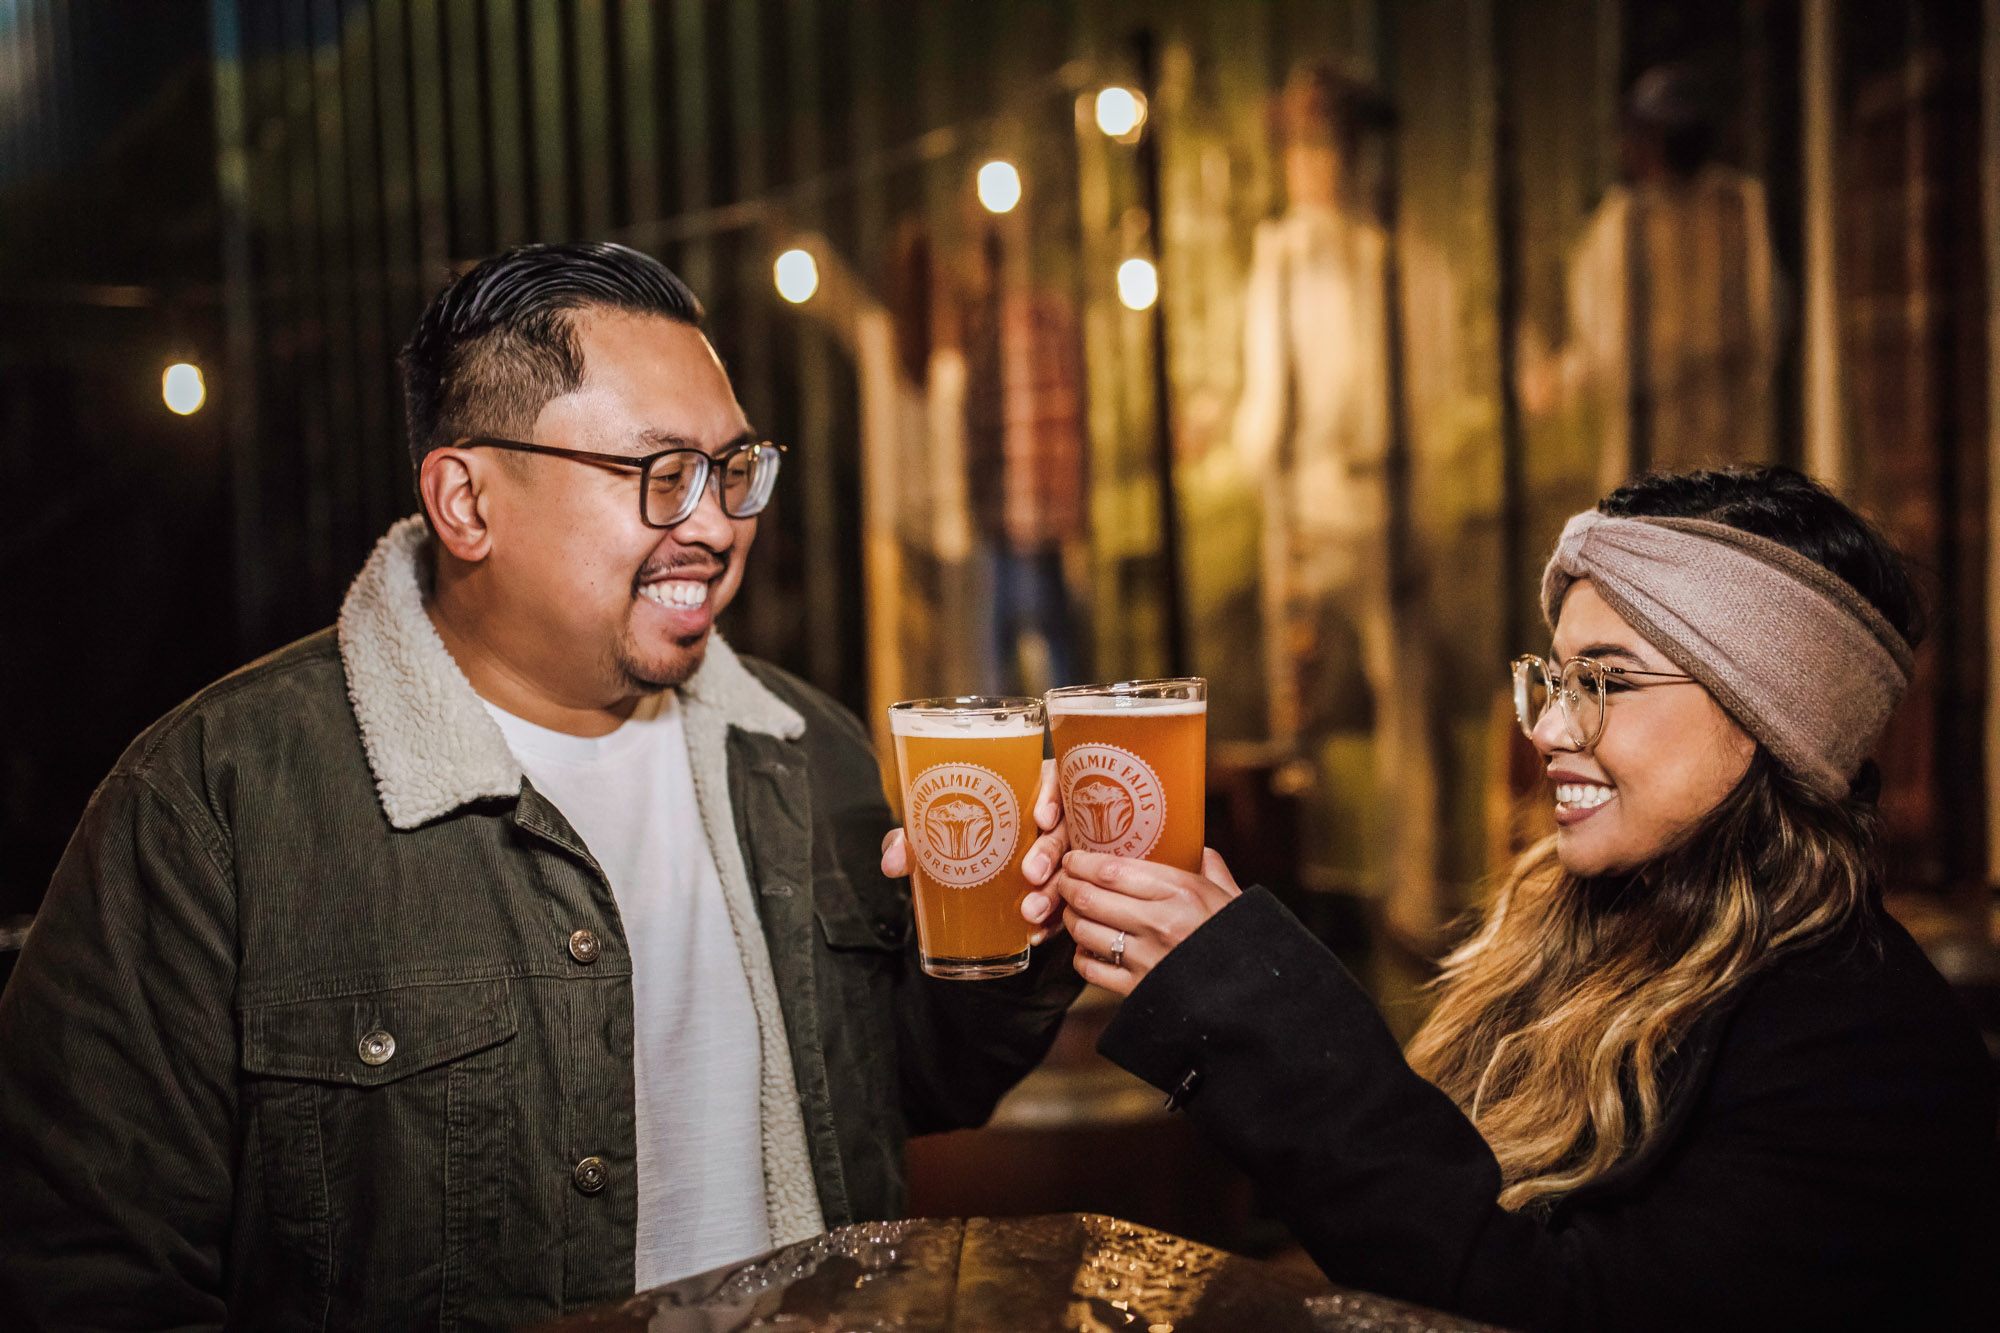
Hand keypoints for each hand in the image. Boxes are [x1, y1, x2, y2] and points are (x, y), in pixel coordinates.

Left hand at [879, 758, 1069, 943]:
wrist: (960, 870)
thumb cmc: (950, 838)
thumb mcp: (931, 834)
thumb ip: (911, 841)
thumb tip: (894, 861)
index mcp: (1028, 787)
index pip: (1054, 779)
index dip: (1054, 795)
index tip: (1040, 818)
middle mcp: (1052, 817)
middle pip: (1064, 828)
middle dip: (1050, 852)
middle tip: (1030, 873)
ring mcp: (1062, 853)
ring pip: (1070, 869)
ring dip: (1054, 891)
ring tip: (1031, 912)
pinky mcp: (1061, 887)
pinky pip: (1066, 902)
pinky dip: (1054, 920)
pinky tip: (1037, 934)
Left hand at [1049, 848, 1242, 995]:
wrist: (1254, 994)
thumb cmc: (1242, 940)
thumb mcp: (1231, 897)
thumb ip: (1211, 869)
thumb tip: (1199, 848)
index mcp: (1182, 891)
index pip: (1111, 870)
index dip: (1082, 862)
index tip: (1073, 858)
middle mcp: (1159, 922)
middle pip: (1090, 897)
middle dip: (1068, 886)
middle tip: (1063, 880)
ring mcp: (1146, 958)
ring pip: (1084, 930)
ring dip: (1071, 918)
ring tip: (1073, 911)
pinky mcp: (1137, 989)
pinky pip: (1090, 968)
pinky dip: (1080, 955)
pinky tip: (1086, 947)